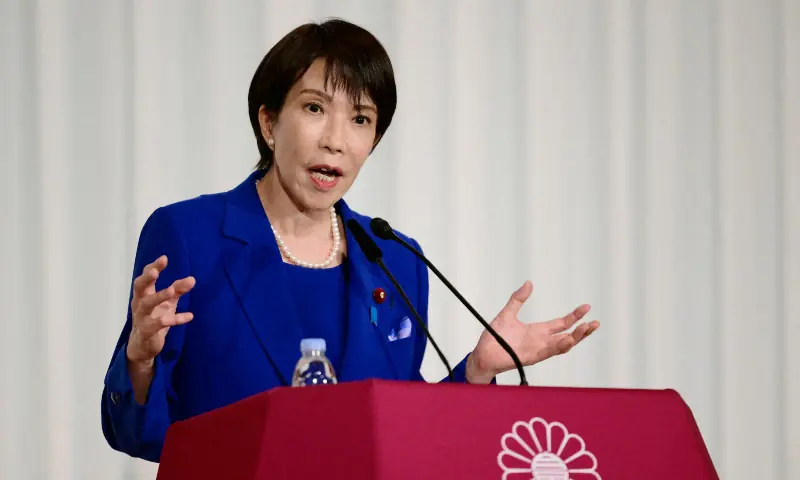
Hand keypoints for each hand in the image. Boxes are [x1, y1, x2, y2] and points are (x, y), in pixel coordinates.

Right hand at [127, 255, 195, 364]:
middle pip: (139, 288)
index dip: (153, 267)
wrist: (142, 347)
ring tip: (172, 291)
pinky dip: (174, 319)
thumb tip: (192, 279)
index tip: (164, 258)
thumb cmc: (154, 319)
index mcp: (143, 295)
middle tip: (155, 271)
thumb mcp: (167, 303)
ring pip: (146, 305)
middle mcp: (139, 304)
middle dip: (147, 278)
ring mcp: (141, 318)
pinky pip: (159, 324)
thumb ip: (178, 290)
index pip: (145, 278)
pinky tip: (189, 316)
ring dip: (159, 296)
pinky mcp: (147, 332)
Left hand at [466, 281, 598, 383]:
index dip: (574, 316)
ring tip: (587, 329)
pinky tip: (568, 339)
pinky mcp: (531, 357)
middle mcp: (541, 341)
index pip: (561, 323)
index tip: (586, 307)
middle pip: (568, 336)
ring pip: (562, 346)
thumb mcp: (507, 313)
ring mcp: (538, 350)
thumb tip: (529, 283)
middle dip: (582, 330)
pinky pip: (548, 352)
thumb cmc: (494, 337)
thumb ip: (518, 299)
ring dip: (575, 338)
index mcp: (538, 331)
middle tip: (595, 322)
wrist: (482, 353)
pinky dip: (559, 346)